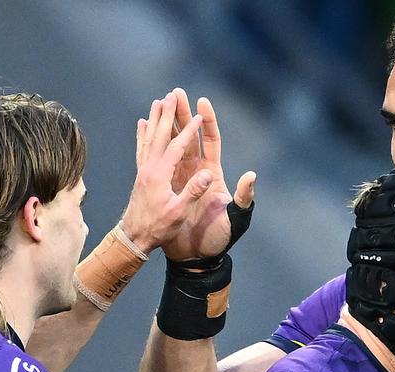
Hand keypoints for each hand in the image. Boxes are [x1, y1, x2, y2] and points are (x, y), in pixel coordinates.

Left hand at [117, 91, 212, 253]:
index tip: (200, 115)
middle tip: (174, 94)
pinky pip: (141, 148)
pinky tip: (142, 123)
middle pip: (161, 134)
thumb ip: (192, 192)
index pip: (178, 146)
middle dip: (169, 114)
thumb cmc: (159, 228)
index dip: (190, 130)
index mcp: (161, 175)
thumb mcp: (178, 212)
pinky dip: (142, 133)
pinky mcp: (141, 175)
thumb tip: (207, 174)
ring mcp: (144, 170)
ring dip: (155, 118)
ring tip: (158, 101)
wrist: (134, 237)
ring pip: (150, 137)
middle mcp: (150, 168)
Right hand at [157, 89, 255, 261]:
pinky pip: (156, 160)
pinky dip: (150, 145)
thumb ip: (244, 198)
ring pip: (171, 144)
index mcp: (213, 174)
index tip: (201, 102)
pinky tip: (143, 129)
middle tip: (175, 92)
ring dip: (166, 124)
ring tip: (158, 103)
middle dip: (183, 114)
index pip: (211, 141)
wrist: (196, 256)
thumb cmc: (219, 238)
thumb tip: (250, 176)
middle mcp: (197, 172)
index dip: (207, 122)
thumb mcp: (235, 218)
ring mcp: (180, 178)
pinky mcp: (166, 187)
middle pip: (189, 136)